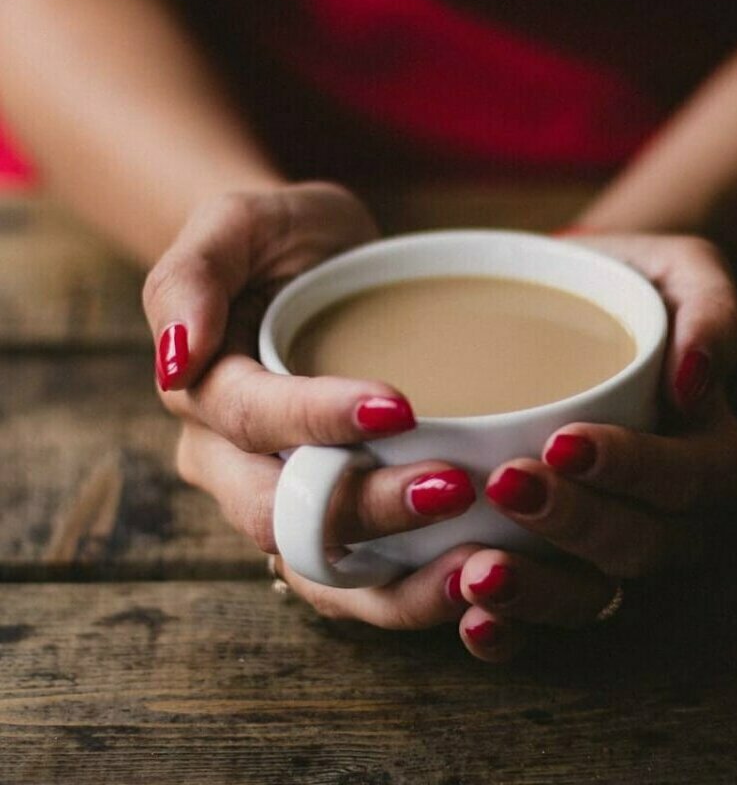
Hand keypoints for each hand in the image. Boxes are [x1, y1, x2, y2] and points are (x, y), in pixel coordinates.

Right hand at [143, 183, 478, 627]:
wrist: (319, 272)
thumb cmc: (283, 241)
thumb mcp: (237, 222)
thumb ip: (193, 273)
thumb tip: (177, 356)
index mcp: (205, 394)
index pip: (252, 420)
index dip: (318, 419)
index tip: (401, 407)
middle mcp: (233, 465)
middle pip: (285, 513)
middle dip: (369, 509)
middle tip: (454, 488)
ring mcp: (285, 502)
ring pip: (321, 572)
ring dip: (397, 583)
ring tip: (479, 567)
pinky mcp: (338, 524)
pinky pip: (360, 584)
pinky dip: (413, 596)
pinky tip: (474, 580)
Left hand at [455, 234, 736, 661]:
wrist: (560, 312)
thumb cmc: (625, 288)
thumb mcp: (680, 270)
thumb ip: (712, 310)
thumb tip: (696, 382)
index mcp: (707, 452)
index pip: (692, 479)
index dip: (635, 470)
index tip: (566, 442)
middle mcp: (668, 516)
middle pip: (641, 545)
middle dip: (577, 525)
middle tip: (510, 487)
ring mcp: (611, 548)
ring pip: (594, 595)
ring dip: (539, 594)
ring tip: (479, 573)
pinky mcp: (557, 563)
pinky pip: (545, 612)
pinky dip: (511, 629)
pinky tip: (469, 617)